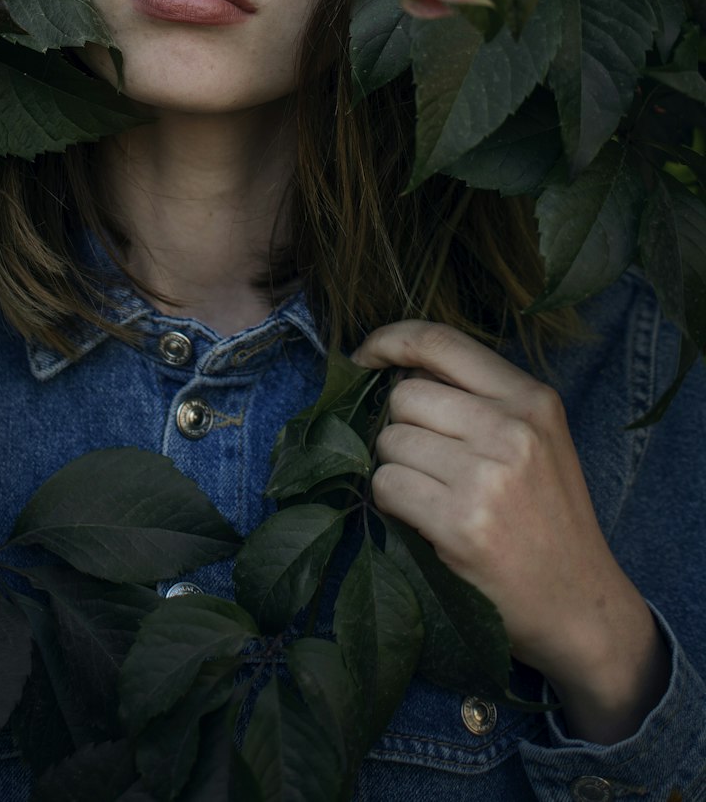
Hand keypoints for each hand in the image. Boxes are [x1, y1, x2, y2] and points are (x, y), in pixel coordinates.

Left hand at [351, 320, 669, 742]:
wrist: (583, 607)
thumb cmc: (549, 521)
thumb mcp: (537, 440)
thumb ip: (479, 400)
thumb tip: (396, 371)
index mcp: (532, 398)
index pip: (441, 341)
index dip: (390, 341)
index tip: (365, 356)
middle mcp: (512, 428)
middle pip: (405, 396)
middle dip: (401, 428)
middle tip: (429, 466)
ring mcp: (487, 475)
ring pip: (390, 442)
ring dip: (397, 469)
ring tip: (435, 497)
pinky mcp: (461, 523)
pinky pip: (386, 486)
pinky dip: (393, 503)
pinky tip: (427, 521)